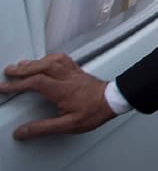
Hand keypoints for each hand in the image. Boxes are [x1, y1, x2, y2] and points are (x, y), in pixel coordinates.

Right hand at [0, 54, 115, 138]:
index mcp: (63, 90)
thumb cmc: (95, 112)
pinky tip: (46, 60)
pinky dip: (51, 58)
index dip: (18, 84)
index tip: (4, 87)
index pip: (36, 83)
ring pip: (53, 60)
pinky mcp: (79, 71)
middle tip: (8, 71)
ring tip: (22, 65)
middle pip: (42, 67)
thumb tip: (23, 131)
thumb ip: (44, 128)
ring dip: (36, 61)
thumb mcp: (69, 125)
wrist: (115, 100)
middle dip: (22, 69)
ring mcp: (74, 72)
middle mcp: (68, 77)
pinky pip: (64, 59)